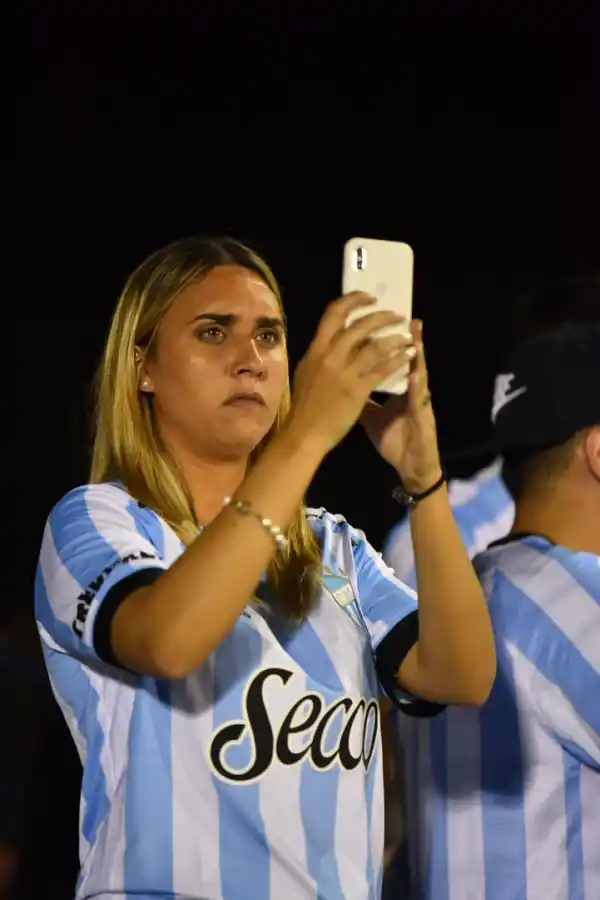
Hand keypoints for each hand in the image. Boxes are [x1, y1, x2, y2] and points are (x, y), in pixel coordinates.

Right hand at [286, 293, 414, 456]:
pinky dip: (398, 359)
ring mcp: (344, 372)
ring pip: (375, 346)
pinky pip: (382, 369)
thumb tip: (335, 340)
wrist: (305, 433)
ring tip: (407, 336)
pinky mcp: (358, 389)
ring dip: (395, 338)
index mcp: (316, 349)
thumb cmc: (305, 405)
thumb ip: (320, 354)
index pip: (334, 314)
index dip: (353, 300)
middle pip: (360, 325)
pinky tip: (407, 356)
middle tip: (396, 316)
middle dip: (382, 316)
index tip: (369, 298)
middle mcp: (330, 356)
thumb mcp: (306, 371)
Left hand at [360, 320, 441, 492]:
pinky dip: (417, 385)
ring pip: (417, 371)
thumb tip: (344, 383)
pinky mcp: (423, 415)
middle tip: (399, 314)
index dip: (381, 340)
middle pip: (403, 357)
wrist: (411, 464)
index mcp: (394, 388)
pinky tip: (415, 372)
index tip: (374, 320)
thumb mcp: (371, 417)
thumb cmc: (394, 440)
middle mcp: (408, 389)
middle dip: (400, 335)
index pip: (386, 358)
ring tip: (414, 333)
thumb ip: (361, 397)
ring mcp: (418, 400)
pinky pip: (419, 398)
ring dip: (416, 352)